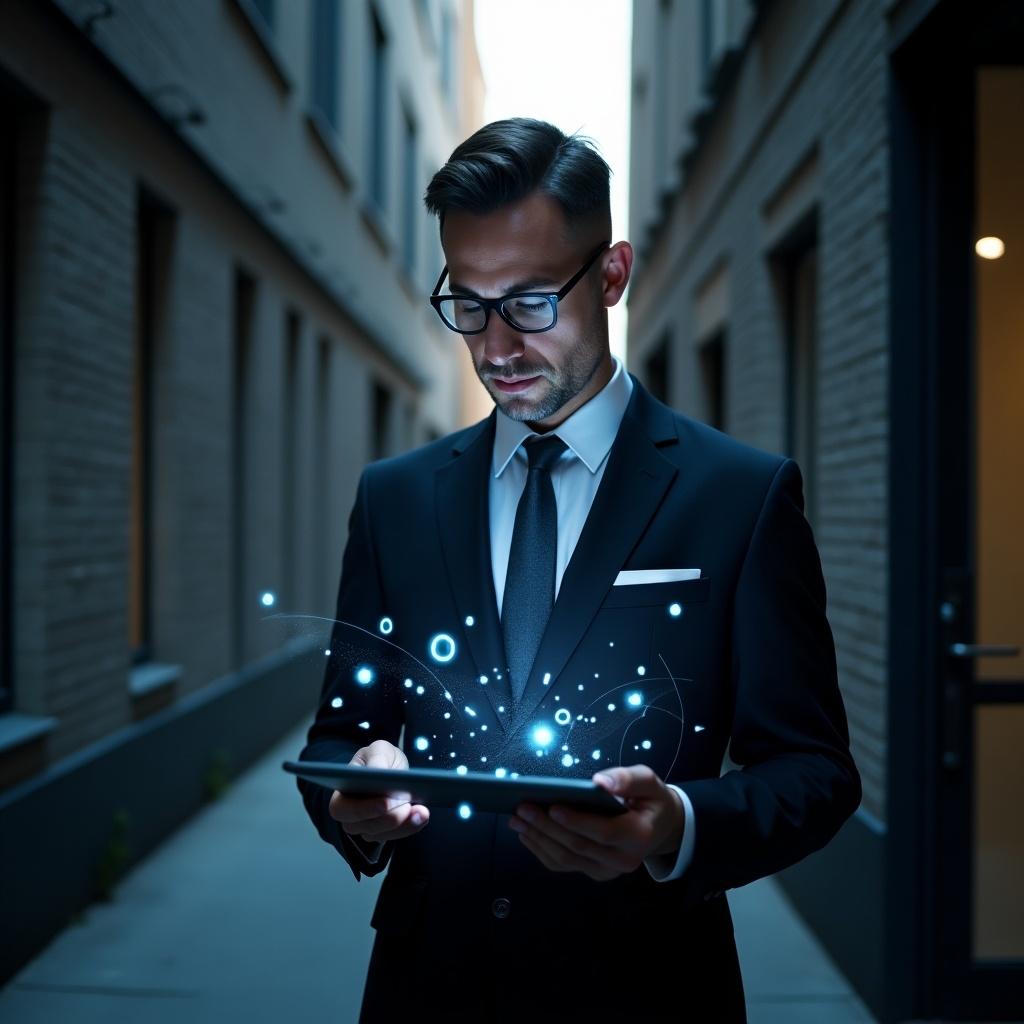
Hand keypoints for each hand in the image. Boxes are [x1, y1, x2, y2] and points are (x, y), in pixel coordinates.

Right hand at [328, 739, 429, 841]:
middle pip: (364, 826)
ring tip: (421, 811)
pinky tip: (423, 815)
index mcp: (341, 794)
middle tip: (407, 807)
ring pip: (382, 833)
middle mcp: (351, 815)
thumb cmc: (380, 759)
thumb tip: (377, 773)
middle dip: (389, 818)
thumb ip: (376, 759)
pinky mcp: (386, 831)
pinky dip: (411, 825)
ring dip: (404, 824)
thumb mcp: (378, 750)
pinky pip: (397, 834)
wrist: (393, 769)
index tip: (385, 803)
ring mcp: (368, 826)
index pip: (342, 810)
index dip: (362, 810)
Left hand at [508, 765, 683, 881]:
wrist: (660, 826)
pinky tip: (526, 833)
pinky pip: (563, 864)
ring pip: (567, 858)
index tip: (552, 807)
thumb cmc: (651, 799)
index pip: (603, 833)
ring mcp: (607, 870)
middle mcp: (623, 859)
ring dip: (538, 839)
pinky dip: (541, 850)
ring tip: (517, 819)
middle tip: (523, 809)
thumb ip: (627, 779)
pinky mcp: (594, 872)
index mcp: (639, 836)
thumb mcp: (648, 781)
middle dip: (547, 827)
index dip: (577, 822)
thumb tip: (600, 782)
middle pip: (578, 846)